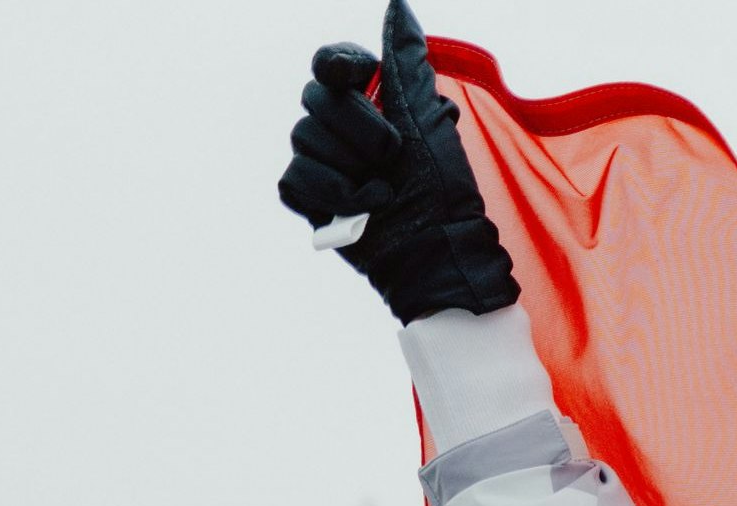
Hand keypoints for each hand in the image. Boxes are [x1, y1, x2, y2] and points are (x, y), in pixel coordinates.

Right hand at [276, 1, 518, 322]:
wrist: (437, 249)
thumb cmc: (443, 187)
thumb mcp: (429, 119)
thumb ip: (407, 62)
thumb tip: (399, 4)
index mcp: (368, 102)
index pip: (329, 63)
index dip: (336, 63)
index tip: (352, 73)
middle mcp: (338, 127)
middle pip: (314, 99)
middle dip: (361, 130)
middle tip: (393, 156)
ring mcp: (320, 161)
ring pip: (303, 139)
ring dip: (352, 169)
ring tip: (385, 191)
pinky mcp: (307, 197)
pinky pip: (294, 178)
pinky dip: (333, 195)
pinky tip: (363, 208)